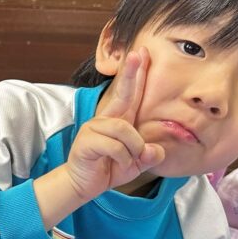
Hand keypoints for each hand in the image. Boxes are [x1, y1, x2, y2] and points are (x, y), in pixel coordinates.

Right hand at [64, 49, 164, 200]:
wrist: (83, 185)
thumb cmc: (109, 168)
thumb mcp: (136, 164)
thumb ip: (149, 155)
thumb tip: (153, 150)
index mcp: (119, 120)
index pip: (131, 94)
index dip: (136, 74)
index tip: (142, 53)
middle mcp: (105, 120)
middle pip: (122, 93)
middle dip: (131, 73)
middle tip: (138, 54)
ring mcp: (94, 128)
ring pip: (124, 129)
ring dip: (133, 148)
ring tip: (130, 160)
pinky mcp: (86, 141)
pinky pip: (115, 146)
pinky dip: (122, 158)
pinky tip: (116, 164)